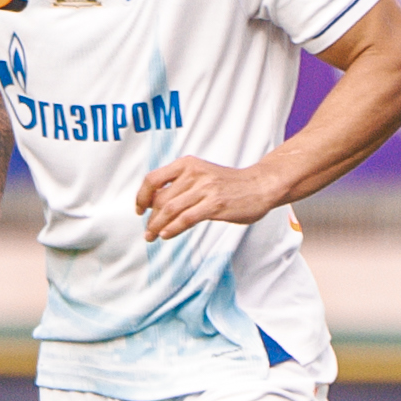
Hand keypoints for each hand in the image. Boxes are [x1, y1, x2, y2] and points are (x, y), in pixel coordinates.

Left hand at [137, 156, 276, 240]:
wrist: (261, 185)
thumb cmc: (231, 184)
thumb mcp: (202, 174)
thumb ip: (181, 184)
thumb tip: (154, 203)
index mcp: (188, 164)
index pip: (153, 179)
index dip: (141, 196)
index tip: (140, 209)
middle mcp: (194, 174)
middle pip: (161, 199)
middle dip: (151, 218)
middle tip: (148, 231)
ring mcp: (205, 189)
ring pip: (171, 210)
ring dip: (157, 226)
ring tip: (153, 236)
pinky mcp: (215, 204)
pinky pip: (186, 218)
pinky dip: (173, 229)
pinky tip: (167, 235)